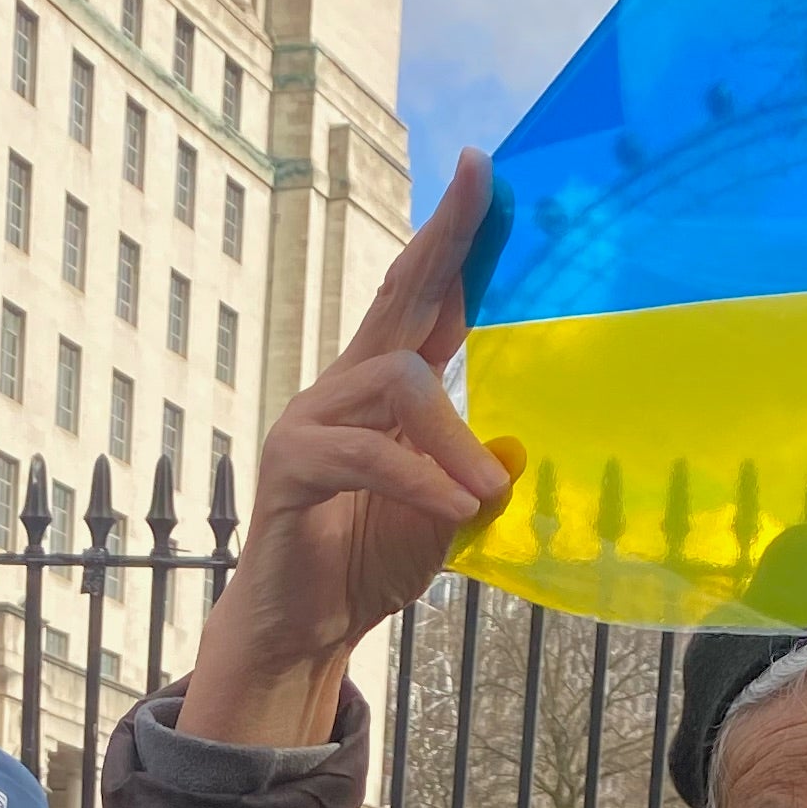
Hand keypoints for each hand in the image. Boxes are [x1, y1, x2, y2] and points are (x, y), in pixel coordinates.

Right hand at [180, 149, 516, 749]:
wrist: (298, 633)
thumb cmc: (365, 569)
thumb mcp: (443, 524)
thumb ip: (474, 483)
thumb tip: (516, 454)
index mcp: (383, 392)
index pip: (425, 303)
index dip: (455, 242)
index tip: (485, 174)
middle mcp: (343, 389)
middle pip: (398, 297)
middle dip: (442, 238)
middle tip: (479, 180)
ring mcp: (310, 422)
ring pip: (397, 385)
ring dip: (453, 441)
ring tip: (483, 498)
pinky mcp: (290, 469)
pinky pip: (364, 454)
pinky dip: (419, 481)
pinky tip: (457, 509)